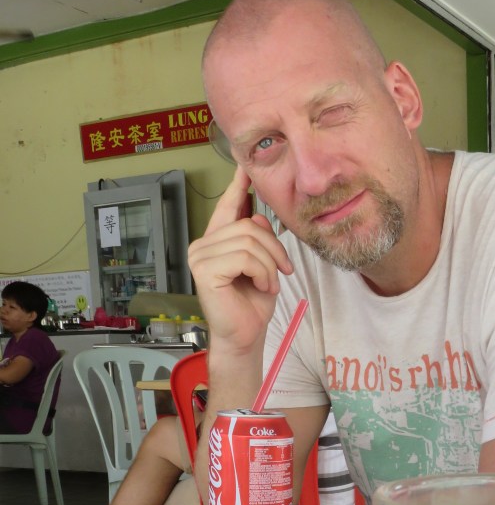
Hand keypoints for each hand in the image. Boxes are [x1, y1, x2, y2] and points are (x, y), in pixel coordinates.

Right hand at [188, 166, 293, 355]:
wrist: (245, 337)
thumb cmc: (252, 305)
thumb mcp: (263, 267)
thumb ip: (259, 241)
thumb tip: (259, 217)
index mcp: (217, 241)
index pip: (228, 207)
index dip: (238, 186)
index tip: (246, 167)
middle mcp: (203, 244)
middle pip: (249, 226)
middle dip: (275, 249)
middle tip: (283, 271)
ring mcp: (200, 256)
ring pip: (250, 241)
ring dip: (270, 265)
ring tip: (270, 283)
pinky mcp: (204, 270)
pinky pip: (244, 257)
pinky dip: (262, 272)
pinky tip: (262, 286)